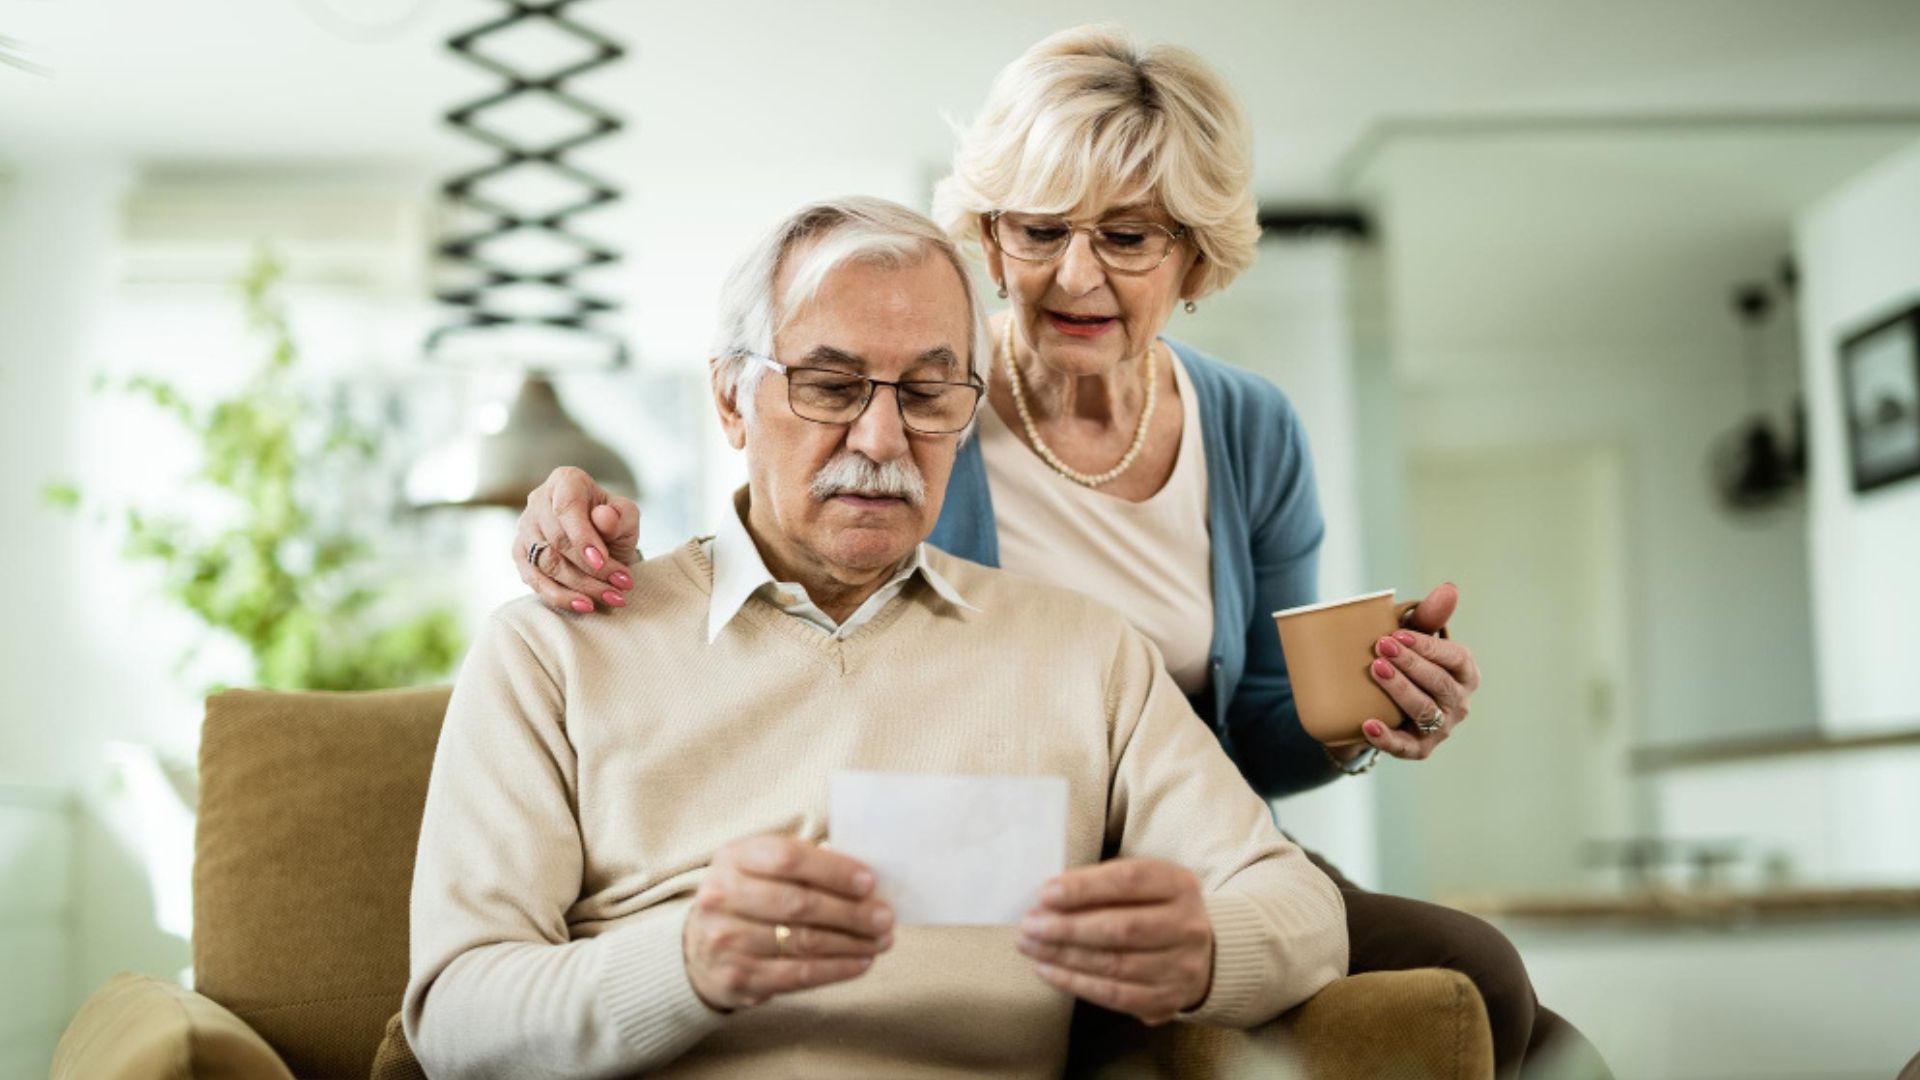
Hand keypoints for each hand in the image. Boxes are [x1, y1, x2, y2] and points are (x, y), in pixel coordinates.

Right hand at [513, 466, 641, 614]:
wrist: (601, 541)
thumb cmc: (614, 523)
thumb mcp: (626, 516)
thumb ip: (620, 516)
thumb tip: (603, 518)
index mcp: (566, 481)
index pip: (567, 507)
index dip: (583, 536)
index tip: (602, 561)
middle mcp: (539, 500)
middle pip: (557, 540)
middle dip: (591, 568)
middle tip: (621, 585)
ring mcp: (525, 528)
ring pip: (547, 563)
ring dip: (581, 586)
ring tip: (613, 597)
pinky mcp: (521, 555)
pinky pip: (535, 580)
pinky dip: (561, 597)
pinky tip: (586, 605)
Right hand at [682, 836, 893, 1010]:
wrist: (699, 949)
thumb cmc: (748, 898)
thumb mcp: (762, 868)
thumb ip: (805, 865)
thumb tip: (864, 878)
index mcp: (734, 857)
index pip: (788, 858)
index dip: (833, 870)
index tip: (869, 882)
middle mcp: (722, 896)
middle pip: (798, 903)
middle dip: (850, 912)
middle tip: (885, 917)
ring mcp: (726, 940)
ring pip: (803, 942)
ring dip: (851, 943)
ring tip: (881, 940)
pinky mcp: (738, 978)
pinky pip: (799, 975)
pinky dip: (837, 969)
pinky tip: (861, 962)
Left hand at [1016, 858, 1213, 1025]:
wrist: (1196, 953)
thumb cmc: (1152, 907)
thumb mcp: (1139, 883)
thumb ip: (1100, 883)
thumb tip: (1048, 898)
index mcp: (1180, 885)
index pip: (1129, 881)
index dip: (1084, 888)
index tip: (1045, 893)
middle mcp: (1188, 926)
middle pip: (1121, 928)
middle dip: (1067, 927)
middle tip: (1029, 925)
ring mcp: (1181, 968)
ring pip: (1114, 964)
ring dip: (1064, 956)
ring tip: (1030, 946)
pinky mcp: (1166, 1000)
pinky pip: (1114, 995)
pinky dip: (1075, 983)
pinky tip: (1047, 970)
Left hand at [1362, 582, 1480, 759]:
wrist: (1377, 704)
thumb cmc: (1402, 662)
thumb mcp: (1412, 638)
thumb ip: (1429, 616)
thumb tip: (1450, 588)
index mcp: (1464, 671)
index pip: (1455, 658)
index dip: (1428, 646)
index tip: (1398, 633)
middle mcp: (1459, 702)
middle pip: (1439, 683)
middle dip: (1410, 664)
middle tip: (1380, 646)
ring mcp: (1441, 727)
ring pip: (1424, 710)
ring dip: (1400, 690)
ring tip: (1376, 669)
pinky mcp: (1419, 748)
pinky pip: (1405, 746)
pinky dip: (1386, 737)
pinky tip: (1368, 724)